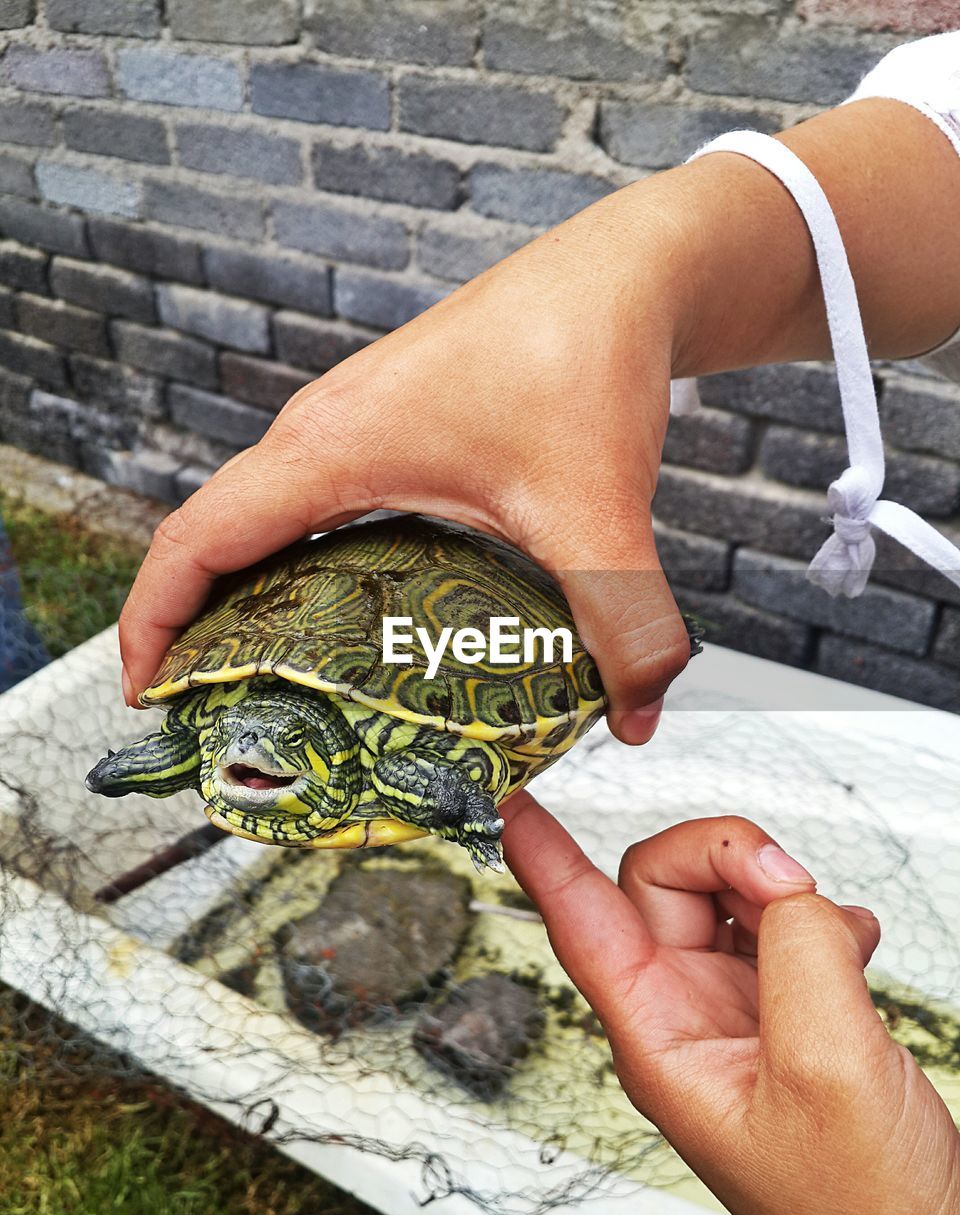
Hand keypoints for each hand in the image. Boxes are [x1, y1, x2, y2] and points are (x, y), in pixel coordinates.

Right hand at [118, 183, 698, 741]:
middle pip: (215, 537)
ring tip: (262, 685)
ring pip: (262, 520)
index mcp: (334, 449)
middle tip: (210, 717)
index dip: (154, 622)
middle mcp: (322, 433)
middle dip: (192, 626)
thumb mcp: (598, 511)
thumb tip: (637, 722)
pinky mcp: (388, 428)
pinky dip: (297, 565)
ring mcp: (351, 426)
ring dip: (243, 595)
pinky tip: (345, 619)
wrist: (624, 273)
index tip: (148, 697)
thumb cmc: (587, 358)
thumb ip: (624, 626)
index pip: (199, 540)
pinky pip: (309, 505)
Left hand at [502, 793, 959, 1214]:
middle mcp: (686, 1015)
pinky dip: (825, 921)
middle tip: (785, 879)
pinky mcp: (790, 1011)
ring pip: (727, 897)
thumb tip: (785, 883)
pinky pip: (787, 928)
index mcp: (659, 1038)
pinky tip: (854, 946)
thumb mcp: (824, 1068)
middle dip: (720, 856)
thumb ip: (797, 951)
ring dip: (781, 893)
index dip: (542, 857)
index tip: (512, 805)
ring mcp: (738, 1012)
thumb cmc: (858, 1213)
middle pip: (663, 885)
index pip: (579, 924)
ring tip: (833, 933)